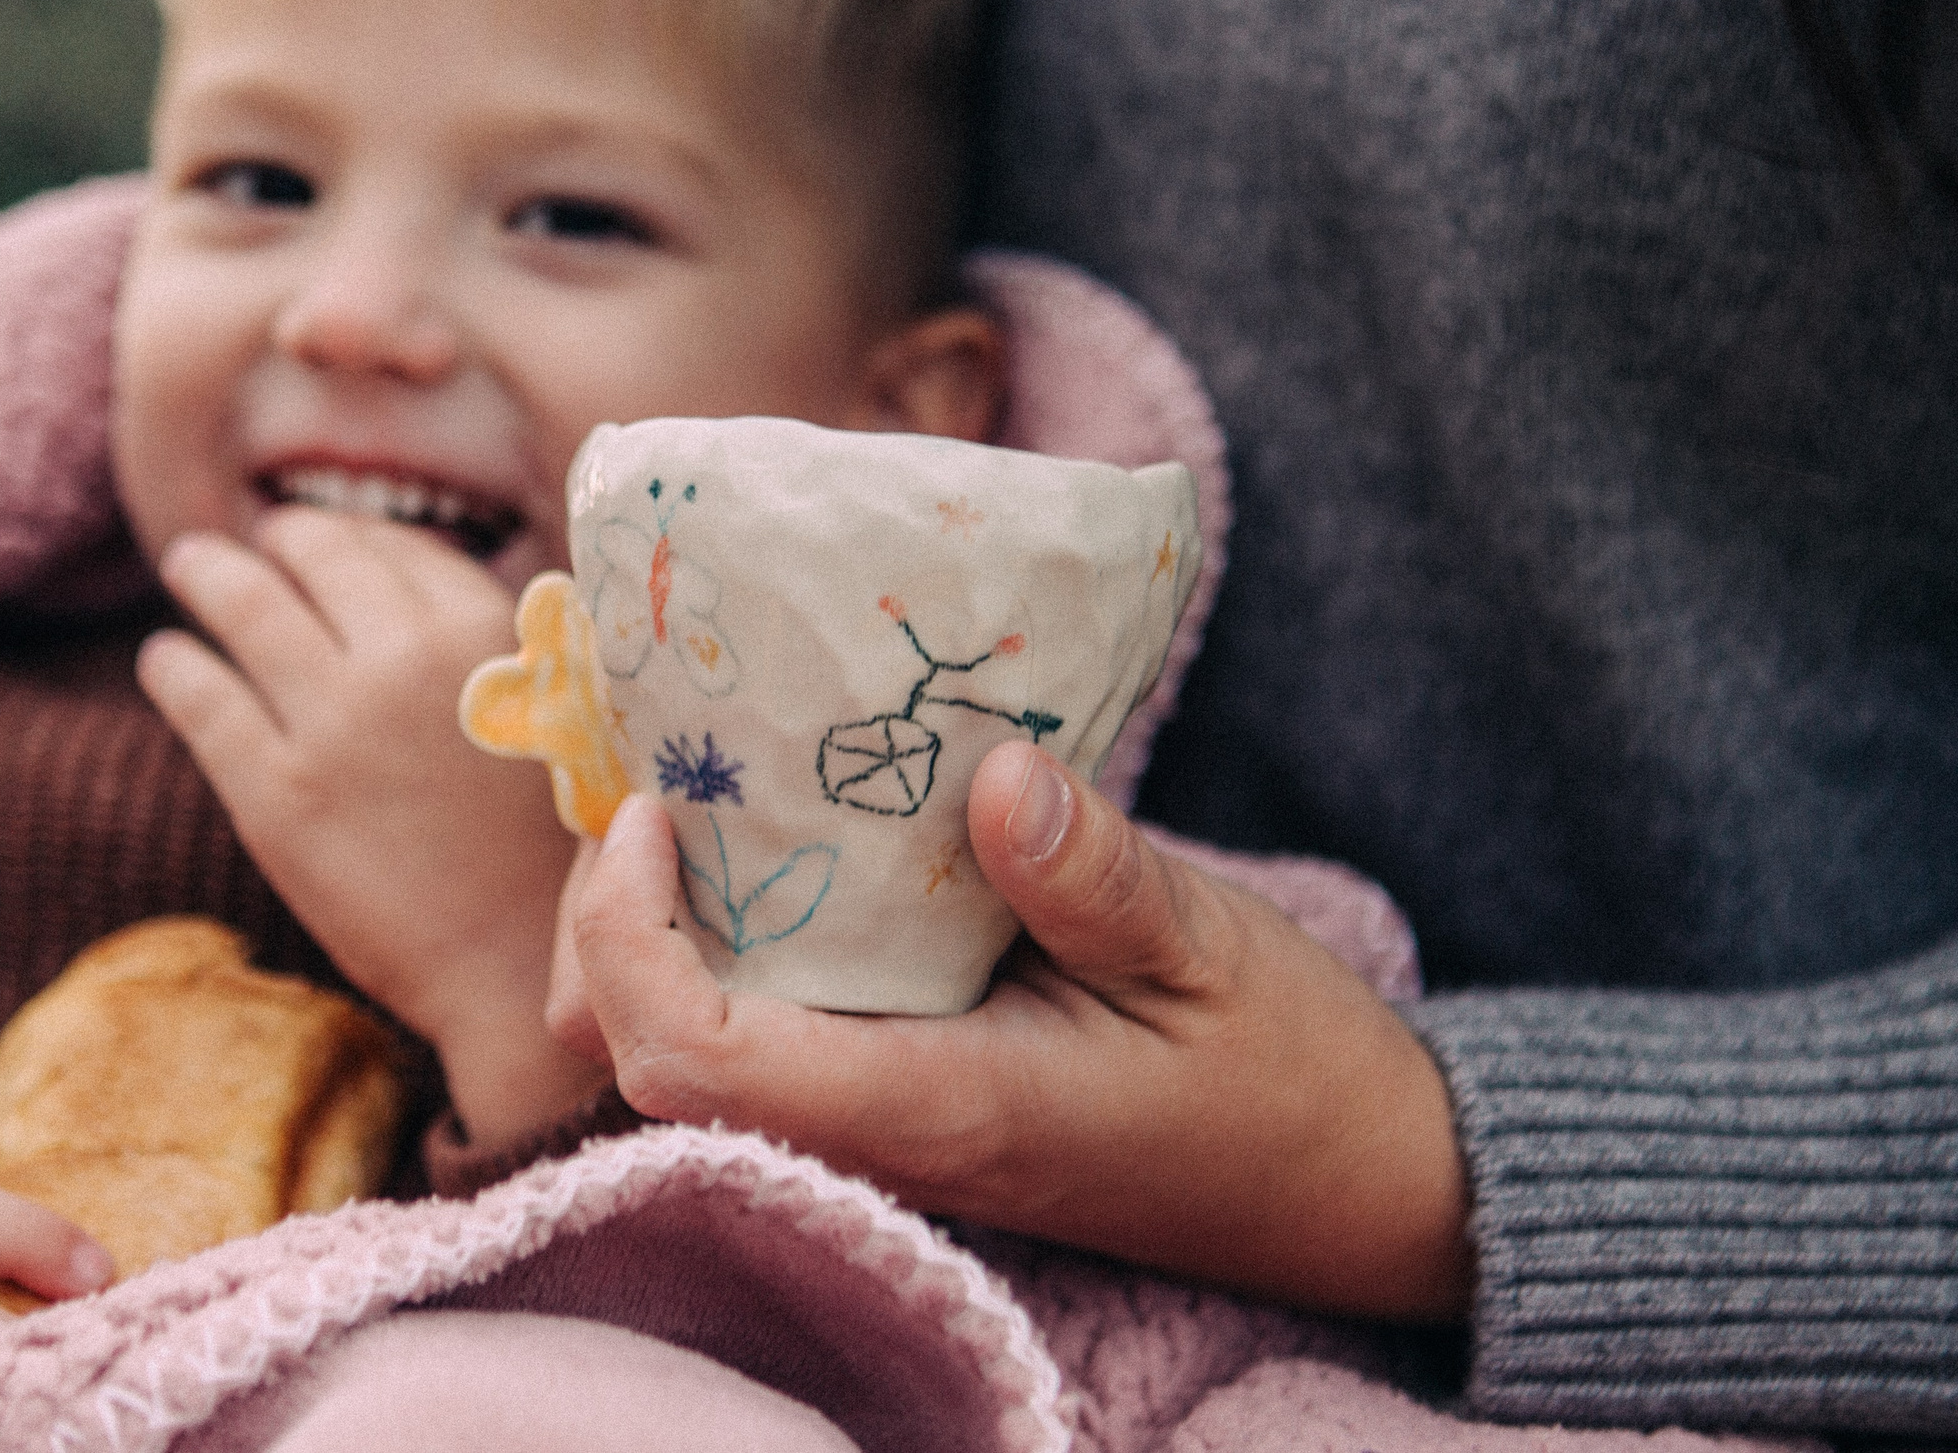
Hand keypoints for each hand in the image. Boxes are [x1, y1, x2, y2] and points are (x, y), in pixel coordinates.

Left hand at [141, 514, 603, 1146]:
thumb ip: (511, 649)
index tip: (329, 541)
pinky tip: (165, 660)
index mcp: (486, 635)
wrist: (521, 974)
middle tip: (259, 544)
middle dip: (283, 542)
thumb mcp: (565, 722)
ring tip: (192, 565)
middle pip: (319, 556)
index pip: (399, 547)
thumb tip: (446, 588)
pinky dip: (174, 666)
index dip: (357, 537)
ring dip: (209, 574)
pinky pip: (200, 695)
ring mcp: (334, 722)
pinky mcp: (273, 792)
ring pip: (244, 605)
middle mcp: (406, 659)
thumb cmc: (554, 856)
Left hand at [555, 742, 1472, 1322]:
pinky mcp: (899, 1093)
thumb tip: (995, 772)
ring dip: (656, 933)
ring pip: (685, 1051)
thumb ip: (1096, 875)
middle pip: (645, 1060)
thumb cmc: (1283, 1074)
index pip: (695, 1059)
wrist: (1349, 1186)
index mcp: (935, 1111)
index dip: (629, 937)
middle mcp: (878, 1133)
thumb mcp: (1206, 950)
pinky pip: (759, 1028)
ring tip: (708, 799)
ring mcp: (880, 1124)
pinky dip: (726, 940)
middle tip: (669, 784)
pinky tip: (775, 845)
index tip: (660, 811)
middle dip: (608, 928)